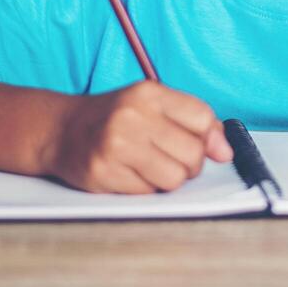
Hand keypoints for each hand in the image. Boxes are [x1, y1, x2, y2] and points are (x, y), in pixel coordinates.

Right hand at [48, 80, 233, 193]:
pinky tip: (130, 173)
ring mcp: (116, 145)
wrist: (62, 130)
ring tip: (151, 167)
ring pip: (175, 179)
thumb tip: (225, 151)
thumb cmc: (115, 118)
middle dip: (189, 164)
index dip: (207, 137)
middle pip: (193, 154)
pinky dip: (145, 188)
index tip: (199, 143)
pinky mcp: (104, 173)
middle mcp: (132, 115)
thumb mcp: (153, 105)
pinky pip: (148, 193)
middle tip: (170, 158)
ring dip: (169, 179)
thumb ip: (193, 122)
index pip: (202, 118)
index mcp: (148, 92)